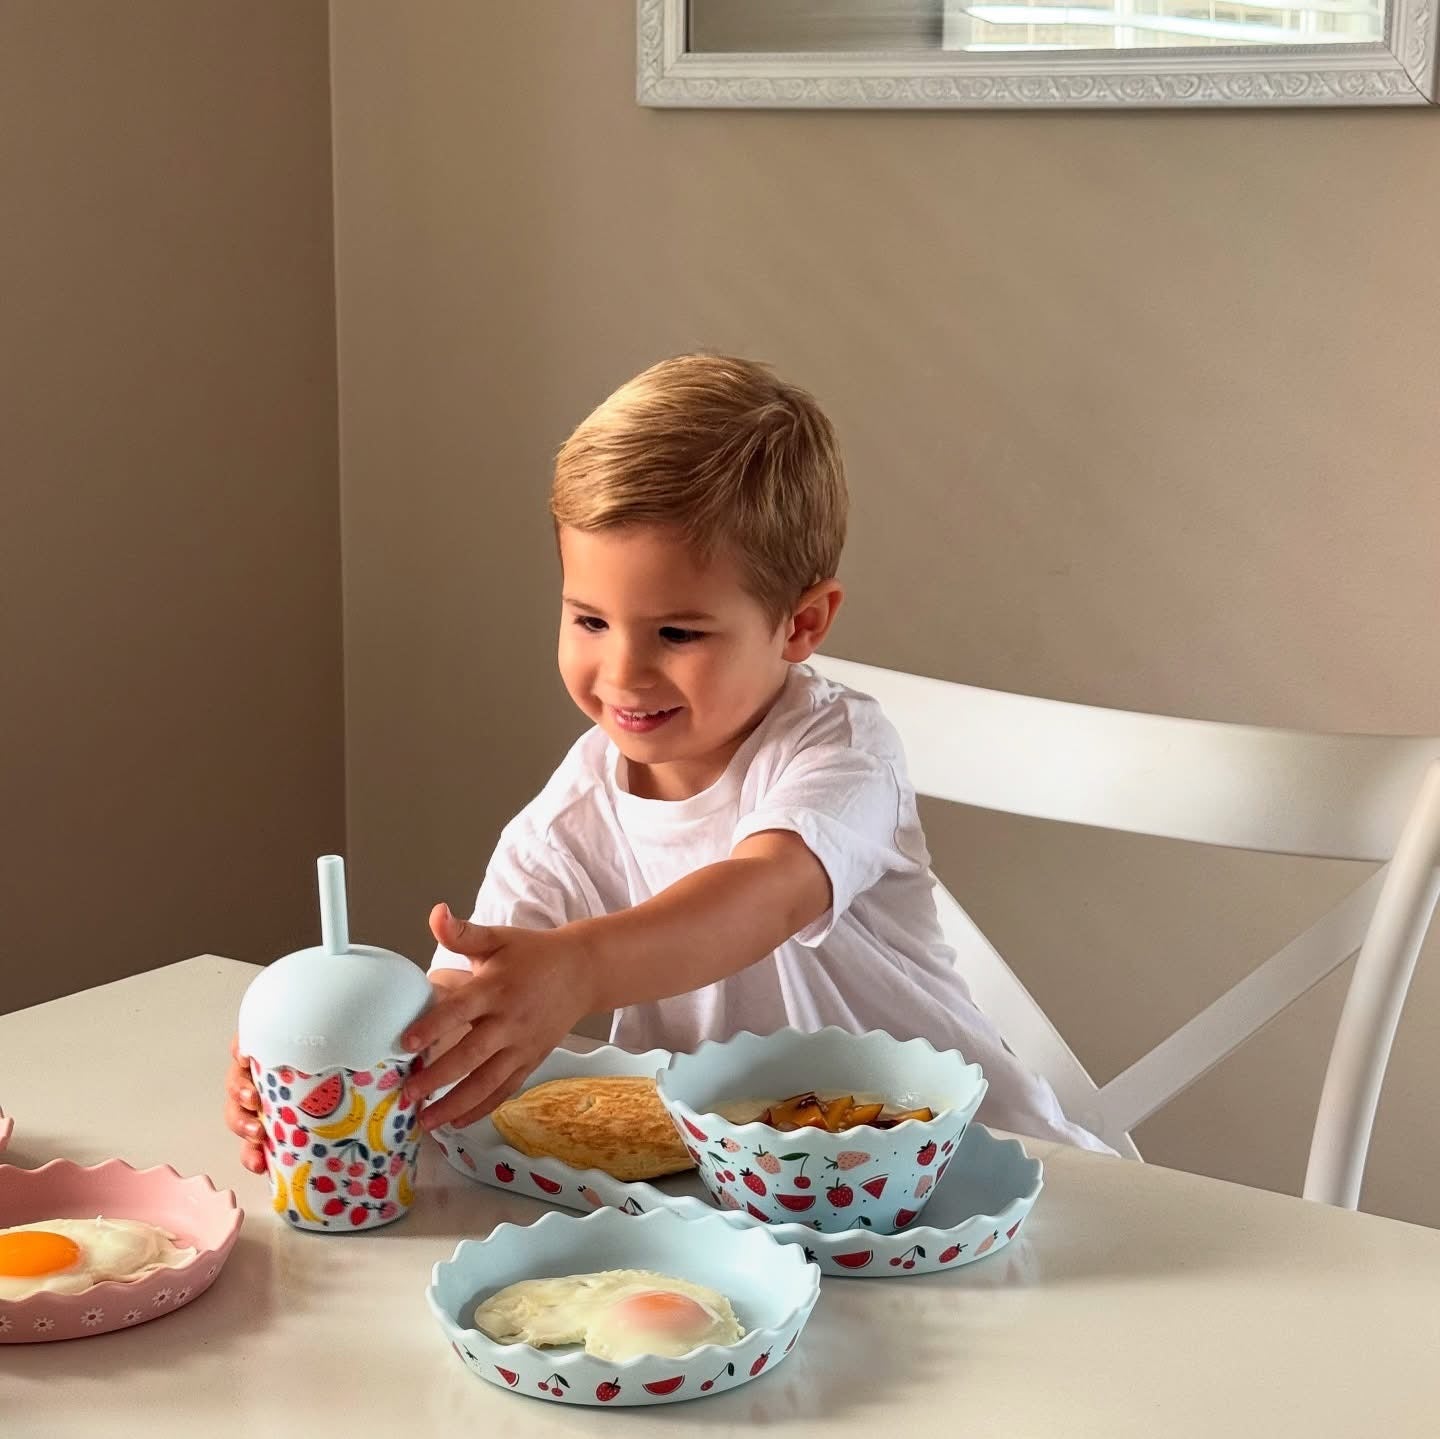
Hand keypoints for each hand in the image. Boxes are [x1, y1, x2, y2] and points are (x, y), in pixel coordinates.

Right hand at [225, 974, 465, 1176]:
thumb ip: (406, 1000)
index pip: (260, 1034)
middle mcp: (288, 1062)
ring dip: (244, 1126)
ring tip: (259, 1139)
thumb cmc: (397, 1031)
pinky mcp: (293, 1124)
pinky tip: (262, 1163)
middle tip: (255, 1106)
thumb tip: (434, 971)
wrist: (411, 1057)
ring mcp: (287, 1095)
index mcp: (302, 1033)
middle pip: (244, 1075)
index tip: (246, 1059)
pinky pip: (266, 1140)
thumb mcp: (401, 1013)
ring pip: (248, 1110)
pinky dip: (257, 1152)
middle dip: (240, 1095)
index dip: (244, 1049)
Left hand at [400, 903, 590, 1130]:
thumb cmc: (534, 955)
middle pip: (471, 1055)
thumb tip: (436, 913)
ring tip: (426, 1121)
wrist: (582, 972)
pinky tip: (457, 1121)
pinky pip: (505, 1089)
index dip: (433, 1027)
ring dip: (455, 1104)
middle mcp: (509, 1021)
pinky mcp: (531, 1060)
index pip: (460, 1010)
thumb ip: (462, 933)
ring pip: (487, 1081)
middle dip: (437, 1077)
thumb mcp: (498, 938)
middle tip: (408, 1093)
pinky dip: (482, 1108)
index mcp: (496, 988)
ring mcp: (522, 1045)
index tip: (406, 1043)